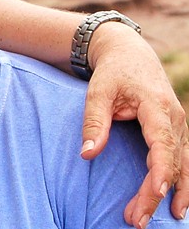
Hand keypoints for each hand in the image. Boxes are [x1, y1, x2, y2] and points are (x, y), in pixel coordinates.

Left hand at [80, 22, 187, 227]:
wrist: (130, 54)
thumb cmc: (113, 73)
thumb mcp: (97, 91)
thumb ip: (94, 122)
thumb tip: (87, 154)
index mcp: (157, 107)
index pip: (163, 143)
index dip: (161, 169)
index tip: (156, 192)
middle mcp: (175, 119)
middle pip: (172, 162)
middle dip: (157, 193)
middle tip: (137, 219)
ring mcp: (179, 127)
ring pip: (182, 166)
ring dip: (172, 194)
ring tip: (160, 219)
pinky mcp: (176, 133)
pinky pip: (182, 162)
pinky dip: (180, 183)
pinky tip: (176, 204)